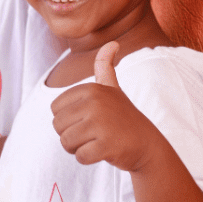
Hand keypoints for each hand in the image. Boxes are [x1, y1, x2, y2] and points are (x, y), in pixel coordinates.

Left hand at [50, 42, 158, 170]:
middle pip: (57, 126)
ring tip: (97, 142)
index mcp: (91, 89)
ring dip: (78, 148)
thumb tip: (112, 42)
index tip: (88, 119)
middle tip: (93, 134)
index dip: (68, 119)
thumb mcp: (113, 89)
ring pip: (66, 142)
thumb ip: (105, 66)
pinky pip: (80, 156)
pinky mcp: (106, 145)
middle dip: (71, 135)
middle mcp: (95, 102)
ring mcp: (100, 123)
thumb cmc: (123, 117)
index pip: (55, 109)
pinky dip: (88, 158)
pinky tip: (104, 151)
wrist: (147, 145)